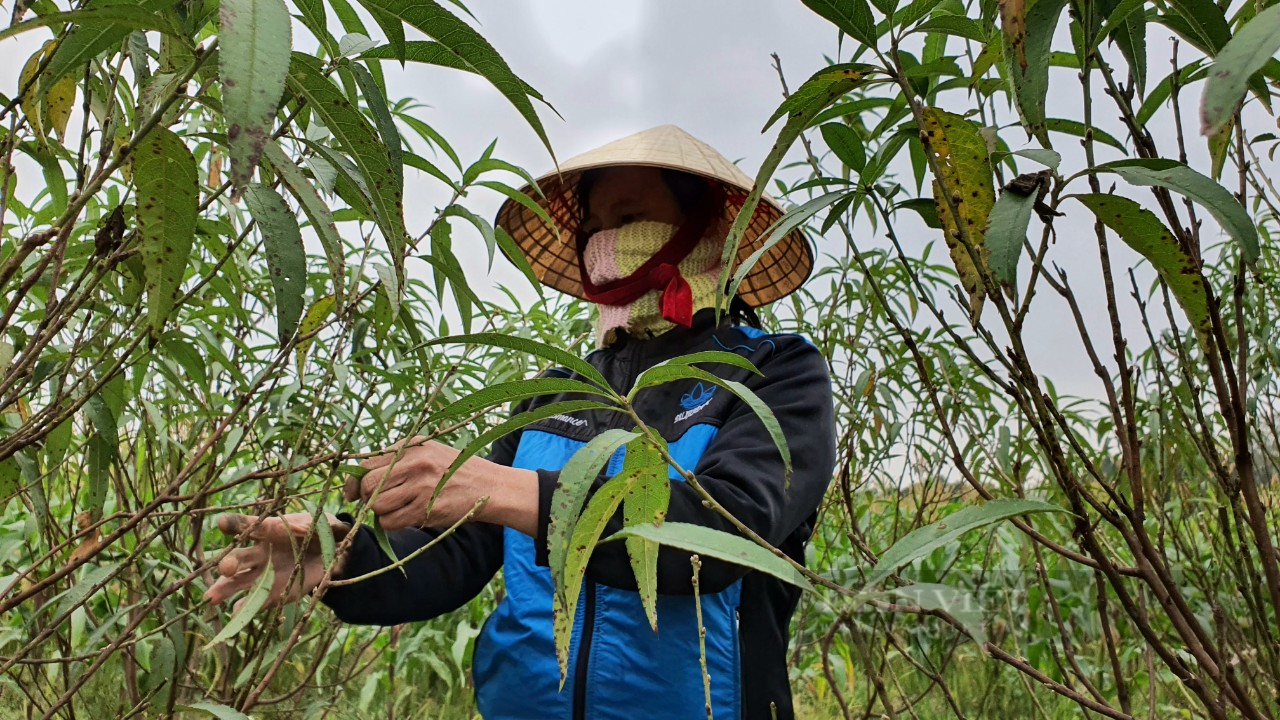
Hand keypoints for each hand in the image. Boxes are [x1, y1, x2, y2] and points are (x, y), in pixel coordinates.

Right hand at [203, 512, 349, 610]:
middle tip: (225, 568)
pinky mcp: (270, 592)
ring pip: (238, 581)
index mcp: (270, 529)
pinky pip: (255, 601)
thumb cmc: (323, 532)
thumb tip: (322, 526)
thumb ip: (323, 526)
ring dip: (225, 588)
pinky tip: (235, 614)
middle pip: (239, 556)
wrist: (331, 554)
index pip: (249, 525)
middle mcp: (260, 552)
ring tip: (212, 598)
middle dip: (229, 562)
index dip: (236, 524)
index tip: (222, 524)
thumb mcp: (326, 525)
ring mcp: (262, 573)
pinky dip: (245, 608)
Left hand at [348, 436, 538, 534]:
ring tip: (393, 510)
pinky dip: (390, 524)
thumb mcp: (431, 451)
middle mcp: (414, 464)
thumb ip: (400, 457)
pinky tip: (403, 518)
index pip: (367, 464)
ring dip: (379, 512)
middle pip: (367, 485)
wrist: (490, 487)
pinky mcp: (426, 509)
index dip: (354, 481)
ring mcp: (420, 487)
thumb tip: (363, 475)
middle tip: (372, 503)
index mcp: (412, 447)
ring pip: (377, 505)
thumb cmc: (458, 470)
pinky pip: (391, 522)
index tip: (353, 492)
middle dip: (364, 498)